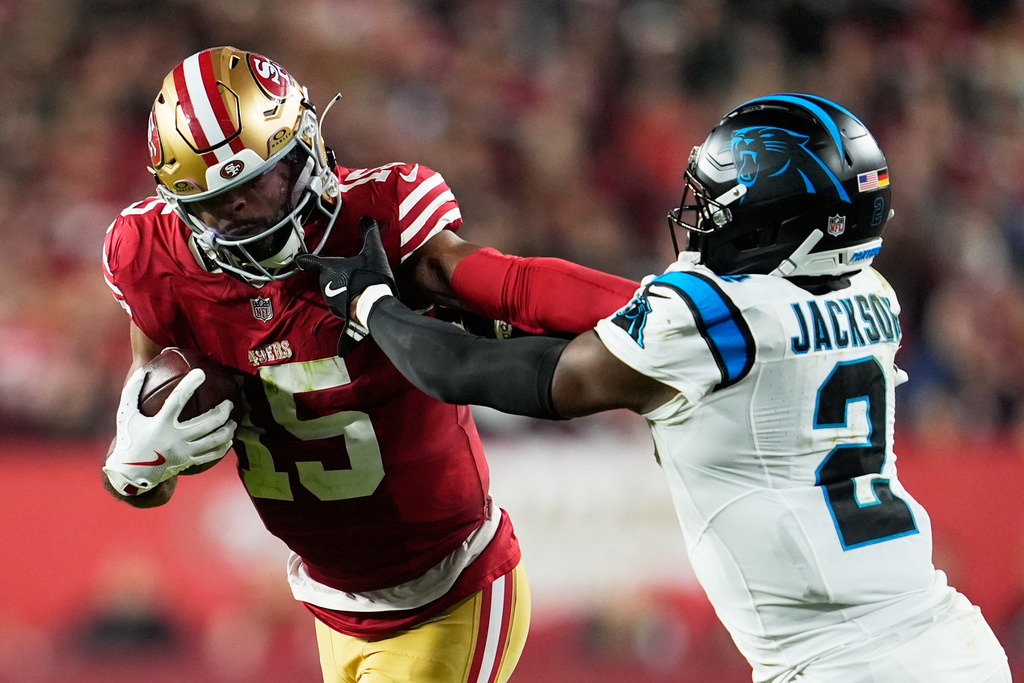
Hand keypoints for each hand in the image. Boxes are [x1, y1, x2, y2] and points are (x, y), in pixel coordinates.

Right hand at [104, 367, 237, 495]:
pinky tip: (229, 440)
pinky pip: (211, 454)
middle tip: (230, 403)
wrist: (130, 473)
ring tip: (233, 422)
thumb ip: (132, 392)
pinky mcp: (188, 461)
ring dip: (228, 429)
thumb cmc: (129, 439)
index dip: (189, 385)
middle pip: (207, 423)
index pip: (177, 400)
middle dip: (222, 411)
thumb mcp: (126, 415)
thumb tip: (141, 371)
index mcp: (160, 424)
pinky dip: (223, 447)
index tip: (201, 373)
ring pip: (214, 440)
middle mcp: (175, 438)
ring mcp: (184, 452)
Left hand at [295, 215, 397, 354]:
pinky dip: (345, 335)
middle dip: (338, 281)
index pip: (312, 262)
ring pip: (337, 299)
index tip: (299, 260)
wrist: (375, 305)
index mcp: (329, 270)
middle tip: (355, 277)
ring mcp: (334, 306)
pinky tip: (343, 349)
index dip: (305, 260)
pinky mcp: (344, 321)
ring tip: (361, 294)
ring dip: (345, 298)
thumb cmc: (371, 276)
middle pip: (329, 282)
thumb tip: (366, 216)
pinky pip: (343, 327)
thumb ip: (369, 234)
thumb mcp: (373, 251)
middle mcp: (326, 288)